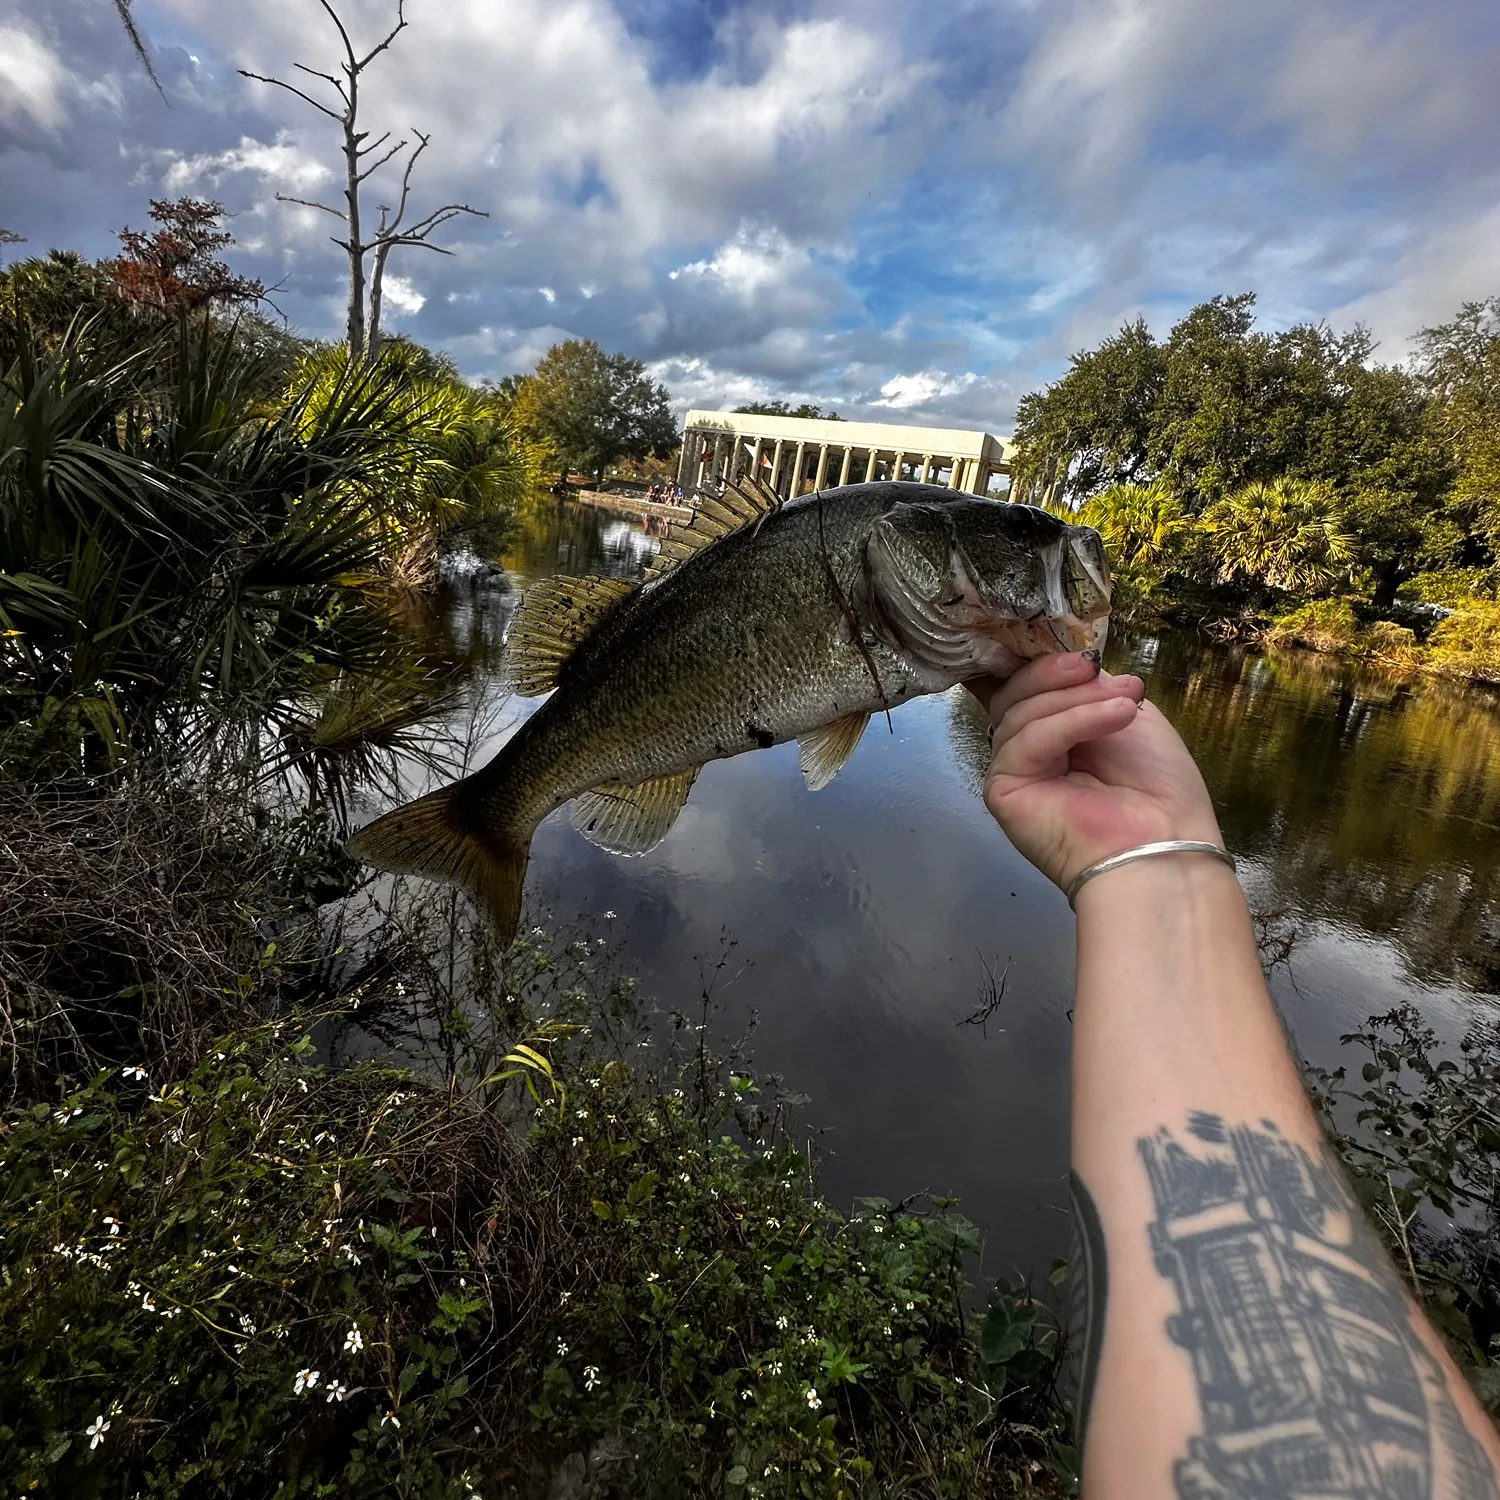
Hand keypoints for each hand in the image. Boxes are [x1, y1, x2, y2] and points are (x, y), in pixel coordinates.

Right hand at [968, 651, 1223, 893]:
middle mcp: (1028, 750)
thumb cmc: (1157, 785)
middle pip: (1014, 692)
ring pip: (1019, 711)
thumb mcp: (1126, 711)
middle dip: (1057, 673)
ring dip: (1076, 698)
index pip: (1026, 685)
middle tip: (1100, 668)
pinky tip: (1116, 716)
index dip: (1036, 660)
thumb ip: (1085, 687)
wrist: (1163, 844)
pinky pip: (1027, 740)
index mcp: (1055, 732)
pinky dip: (1072, 722)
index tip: (1071, 643)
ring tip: (1126, 701)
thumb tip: (1058, 659)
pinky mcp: (1002, 790)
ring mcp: (1012, 770)